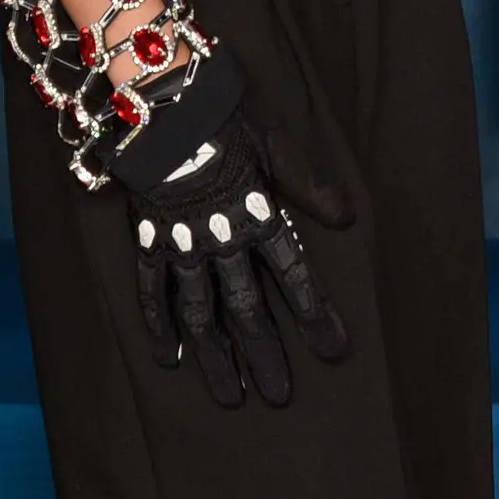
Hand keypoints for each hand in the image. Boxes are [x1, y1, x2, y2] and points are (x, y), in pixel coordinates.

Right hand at [111, 80, 353, 406]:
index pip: (296, 277)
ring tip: (230, 397)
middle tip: (279, 397)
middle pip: (247, 310)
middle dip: (265, 355)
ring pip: (200, 314)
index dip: (317, 317)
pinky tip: (167, 358)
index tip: (335, 352)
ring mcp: (182, 245)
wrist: (161, 101)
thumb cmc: (225, 117)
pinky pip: (153, 291)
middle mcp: (222, 240)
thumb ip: (311, 186)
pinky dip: (159, 325)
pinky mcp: (149, 239)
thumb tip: (348, 220)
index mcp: (259, 216)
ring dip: (216, 358)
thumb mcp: (278, 144)